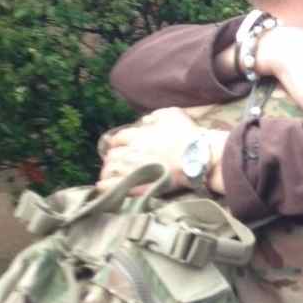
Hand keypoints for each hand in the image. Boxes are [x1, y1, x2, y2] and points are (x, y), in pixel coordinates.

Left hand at [97, 110, 223, 193]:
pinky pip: (115, 187)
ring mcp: (135, 171)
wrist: (198, 158)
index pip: (117, 139)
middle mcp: (132, 153)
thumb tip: (145, 121)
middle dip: (112, 159)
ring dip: (108, 172)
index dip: (117, 143)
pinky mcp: (140, 187)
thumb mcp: (171, 115)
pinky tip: (104, 187)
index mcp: (137, 135)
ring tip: (109, 176)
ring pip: (110, 171)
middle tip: (116, 163)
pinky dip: (106, 187)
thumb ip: (153, 117)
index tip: (120, 147)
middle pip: (111, 156)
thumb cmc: (187, 136)